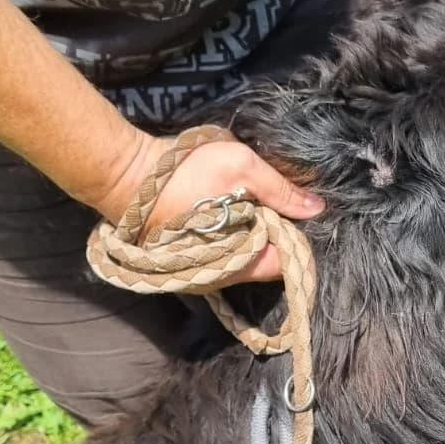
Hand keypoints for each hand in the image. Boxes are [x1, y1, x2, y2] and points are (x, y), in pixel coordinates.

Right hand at [100, 134, 323, 284]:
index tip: (299, 215)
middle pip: (267, 262)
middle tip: (278, 203)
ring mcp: (204, 271)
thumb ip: (280, 190)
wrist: (127, 176)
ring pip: (245, 258)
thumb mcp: (241, 167)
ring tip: (254, 203)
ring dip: (256, 233)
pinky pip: (225, 252)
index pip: (288, 263)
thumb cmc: (185, 172)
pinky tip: (234, 211)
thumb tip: (316, 208)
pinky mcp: (190, 260)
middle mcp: (223, 276)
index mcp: (241, 261)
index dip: (299, 238)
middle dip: (279, 235)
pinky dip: (235, 234)